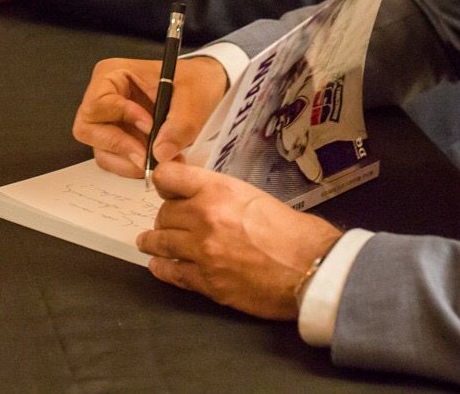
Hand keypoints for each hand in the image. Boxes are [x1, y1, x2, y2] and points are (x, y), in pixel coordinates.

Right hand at [72, 55, 227, 176]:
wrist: (204, 91)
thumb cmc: (194, 83)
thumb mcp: (193, 96)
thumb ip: (179, 124)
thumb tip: (160, 153)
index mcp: (111, 75)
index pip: (97, 103)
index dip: (121, 118)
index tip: (150, 127)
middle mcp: (103, 98)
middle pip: (89, 130)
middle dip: (120, 147)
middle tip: (149, 157)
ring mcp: (109, 122)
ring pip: (101, 151)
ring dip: (130, 161)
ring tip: (163, 160)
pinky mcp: (119, 140)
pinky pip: (116, 161)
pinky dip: (135, 166)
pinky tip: (159, 160)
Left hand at [137, 162, 341, 319]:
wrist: (310, 267)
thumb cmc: (293, 232)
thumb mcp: (254, 195)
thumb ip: (220, 194)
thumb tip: (198, 196)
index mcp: (218, 190)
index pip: (168, 178)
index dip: (163, 182)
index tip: (163, 188)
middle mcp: (204, 217)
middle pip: (163, 212)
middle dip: (166, 217)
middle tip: (170, 221)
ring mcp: (202, 251)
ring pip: (160, 242)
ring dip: (154, 241)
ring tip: (149, 242)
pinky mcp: (206, 282)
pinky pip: (171, 272)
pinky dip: (162, 268)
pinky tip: (160, 265)